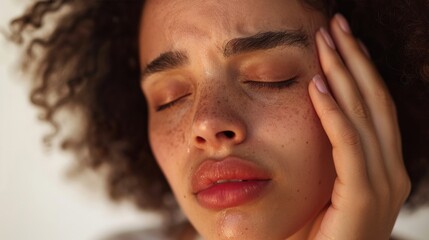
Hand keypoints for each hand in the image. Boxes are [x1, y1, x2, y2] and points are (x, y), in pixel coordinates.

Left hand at [308, 14, 410, 239]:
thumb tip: (315, 106)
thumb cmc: (312, 232)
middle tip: (336, 26)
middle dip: (354, 61)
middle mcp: (389, 173)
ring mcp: (382, 187)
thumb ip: (327, 151)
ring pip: (365, 118)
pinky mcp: (364, 200)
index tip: (340, 40)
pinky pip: (348, 147)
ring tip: (327, 42)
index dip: (358, 71)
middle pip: (374, 103)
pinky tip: (317, 87)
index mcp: (382, 168)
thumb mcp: (320, 184)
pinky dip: (334, 115)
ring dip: (344, 76)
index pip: (373, 109)